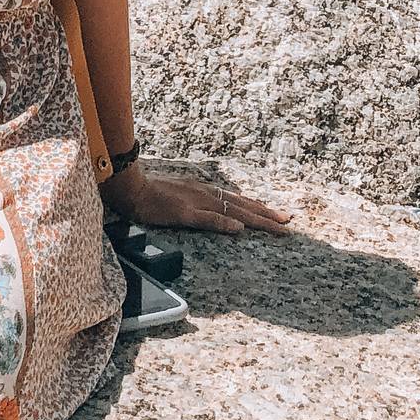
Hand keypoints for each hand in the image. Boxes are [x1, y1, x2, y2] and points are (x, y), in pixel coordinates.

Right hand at [102, 159, 291, 235]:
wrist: (131, 189)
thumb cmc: (152, 194)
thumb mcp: (181, 196)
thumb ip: (200, 205)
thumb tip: (220, 213)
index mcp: (205, 191)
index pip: (238, 200)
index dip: (259, 208)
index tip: (278, 215)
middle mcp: (205, 194)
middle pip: (242, 205)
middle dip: (267, 214)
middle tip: (288, 222)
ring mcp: (196, 203)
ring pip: (233, 212)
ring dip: (257, 219)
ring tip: (277, 227)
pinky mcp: (184, 213)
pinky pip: (207, 219)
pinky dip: (224, 223)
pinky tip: (238, 229)